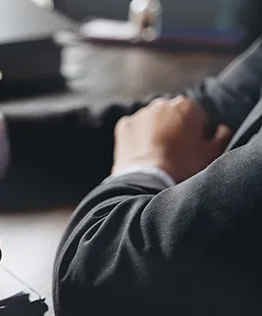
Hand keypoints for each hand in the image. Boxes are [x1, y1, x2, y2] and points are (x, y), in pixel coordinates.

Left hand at [112, 96, 232, 182]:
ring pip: (152, 122)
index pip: (197, 118)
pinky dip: (137, 139)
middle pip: (173, 117)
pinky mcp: (124, 126)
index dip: (197, 136)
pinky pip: (133, 130)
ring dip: (155, 133)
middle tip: (174, 154)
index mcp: (187, 105)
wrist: (148, 180)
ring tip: (157, 156)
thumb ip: (222, 135)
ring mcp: (140, 114)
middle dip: (175, 130)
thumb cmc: (183, 166)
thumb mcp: (212, 152)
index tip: (193, 151)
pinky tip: (142, 155)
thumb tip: (221, 128)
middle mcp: (162, 103)